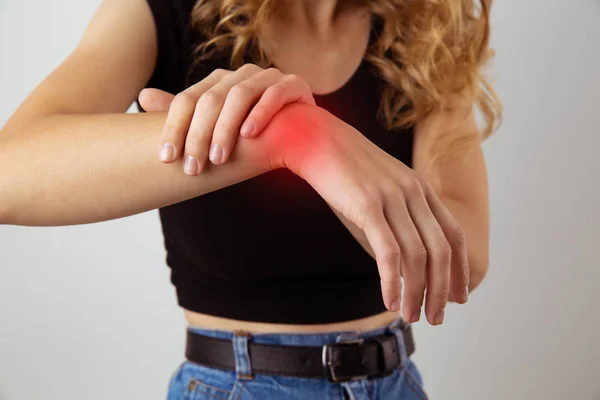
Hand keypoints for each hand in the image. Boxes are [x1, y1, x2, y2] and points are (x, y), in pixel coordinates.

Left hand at [138, 64, 314, 174]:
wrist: (303, 138)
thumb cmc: (256, 135)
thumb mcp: (216, 127)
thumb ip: (185, 113)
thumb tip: (142, 97)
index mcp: (219, 81)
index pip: (188, 100)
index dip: (175, 128)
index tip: (166, 158)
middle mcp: (241, 74)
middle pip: (211, 99)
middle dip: (199, 135)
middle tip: (192, 167)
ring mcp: (268, 77)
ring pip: (239, 96)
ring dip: (226, 129)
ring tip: (218, 159)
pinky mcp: (293, 85)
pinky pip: (274, 95)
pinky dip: (260, 114)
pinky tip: (249, 135)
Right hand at [266, 103, 469, 324]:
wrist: (314, 138)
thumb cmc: (344, 167)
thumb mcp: (381, 185)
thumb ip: (398, 209)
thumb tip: (404, 248)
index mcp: (421, 187)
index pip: (454, 235)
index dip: (459, 269)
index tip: (459, 296)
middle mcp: (413, 192)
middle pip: (441, 251)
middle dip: (442, 290)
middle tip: (436, 317)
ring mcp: (391, 198)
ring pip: (417, 256)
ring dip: (417, 293)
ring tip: (409, 316)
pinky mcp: (367, 205)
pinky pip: (388, 252)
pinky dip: (392, 282)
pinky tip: (389, 300)